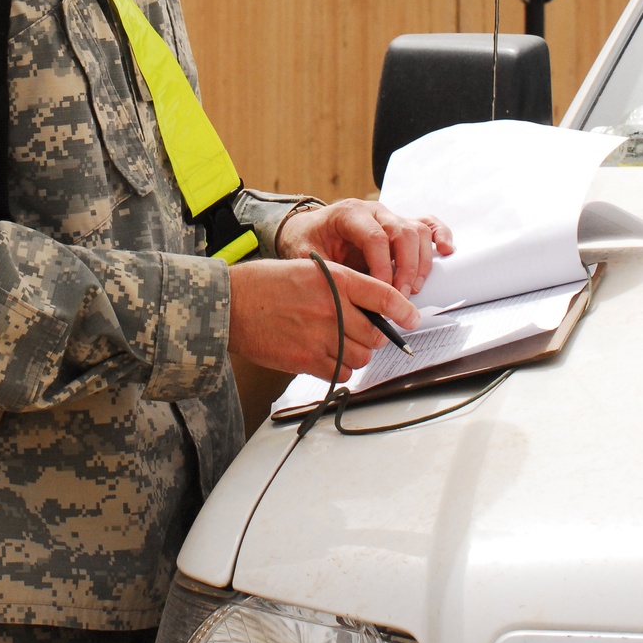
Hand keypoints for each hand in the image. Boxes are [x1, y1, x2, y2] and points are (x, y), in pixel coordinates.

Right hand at [229, 257, 419, 380]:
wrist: (231, 303)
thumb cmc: (266, 284)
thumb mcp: (308, 269)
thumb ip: (340, 285)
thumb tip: (370, 307)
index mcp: (334, 279)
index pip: (383, 295)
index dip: (403, 309)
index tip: (411, 318)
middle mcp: (332, 307)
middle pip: (376, 333)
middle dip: (375, 335)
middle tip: (363, 331)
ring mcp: (321, 335)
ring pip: (362, 356)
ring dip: (357, 353)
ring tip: (341, 342)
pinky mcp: (307, 359)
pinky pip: (342, 373)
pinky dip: (341, 368)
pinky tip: (327, 355)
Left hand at [275, 199, 453, 296]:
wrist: (309, 228)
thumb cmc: (308, 240)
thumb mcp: (306, 254)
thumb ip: (325, 271)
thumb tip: (346, 296)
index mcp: (349, 213)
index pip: (375, 237)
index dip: (383, 267)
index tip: (382, 292)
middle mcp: (374, 211)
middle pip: (402, 233)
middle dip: (405, 269)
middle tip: (400, 298)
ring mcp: (390, 216)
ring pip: (417, 231)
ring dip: (421, 263)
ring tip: (412, 290)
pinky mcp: (400, 225)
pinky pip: (427, 224)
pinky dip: (440, 235)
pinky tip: (446, 251)